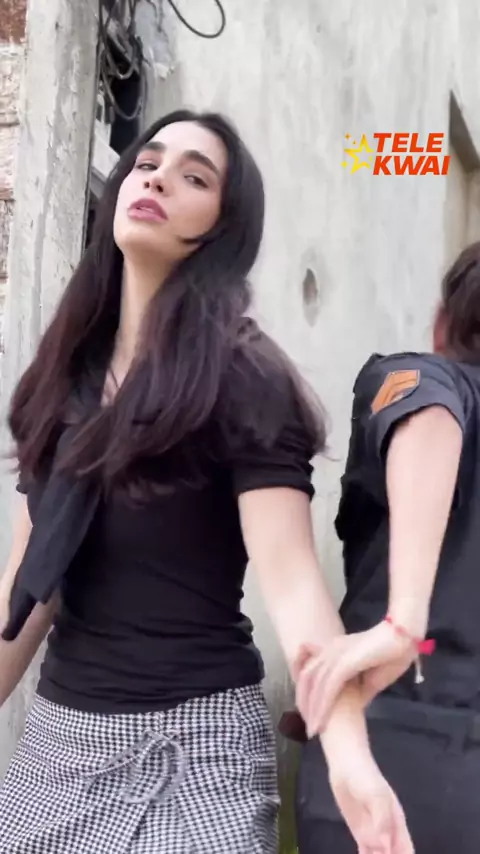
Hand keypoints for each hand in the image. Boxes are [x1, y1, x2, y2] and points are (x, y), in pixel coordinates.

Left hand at [294, 623, 415, 735]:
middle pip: (307, 679)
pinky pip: (328, 688)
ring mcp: (336, 655)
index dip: (309, 695)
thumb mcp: (372, 678)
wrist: (405, 638)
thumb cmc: (392, 655)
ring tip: (312, 731)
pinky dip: (322, 707)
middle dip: (305, 703)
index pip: (313, 673)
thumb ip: (361, 689)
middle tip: (308, 727)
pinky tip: (320, 723)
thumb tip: (356, 705)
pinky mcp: (344, 662)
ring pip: (315, 685)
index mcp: (335, 651)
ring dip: (312, 710)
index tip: (311, 714)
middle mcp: (331, 651)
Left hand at [327, 747, 413, 853]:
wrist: (346, 765)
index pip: (406, 850)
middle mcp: (388, 832)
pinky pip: (366, 853)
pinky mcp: (360, 833)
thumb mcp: (376, 795)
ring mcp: (374, 833)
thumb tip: (385, 847)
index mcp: (397, 823)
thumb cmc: (365, 777)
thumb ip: (382, 820)